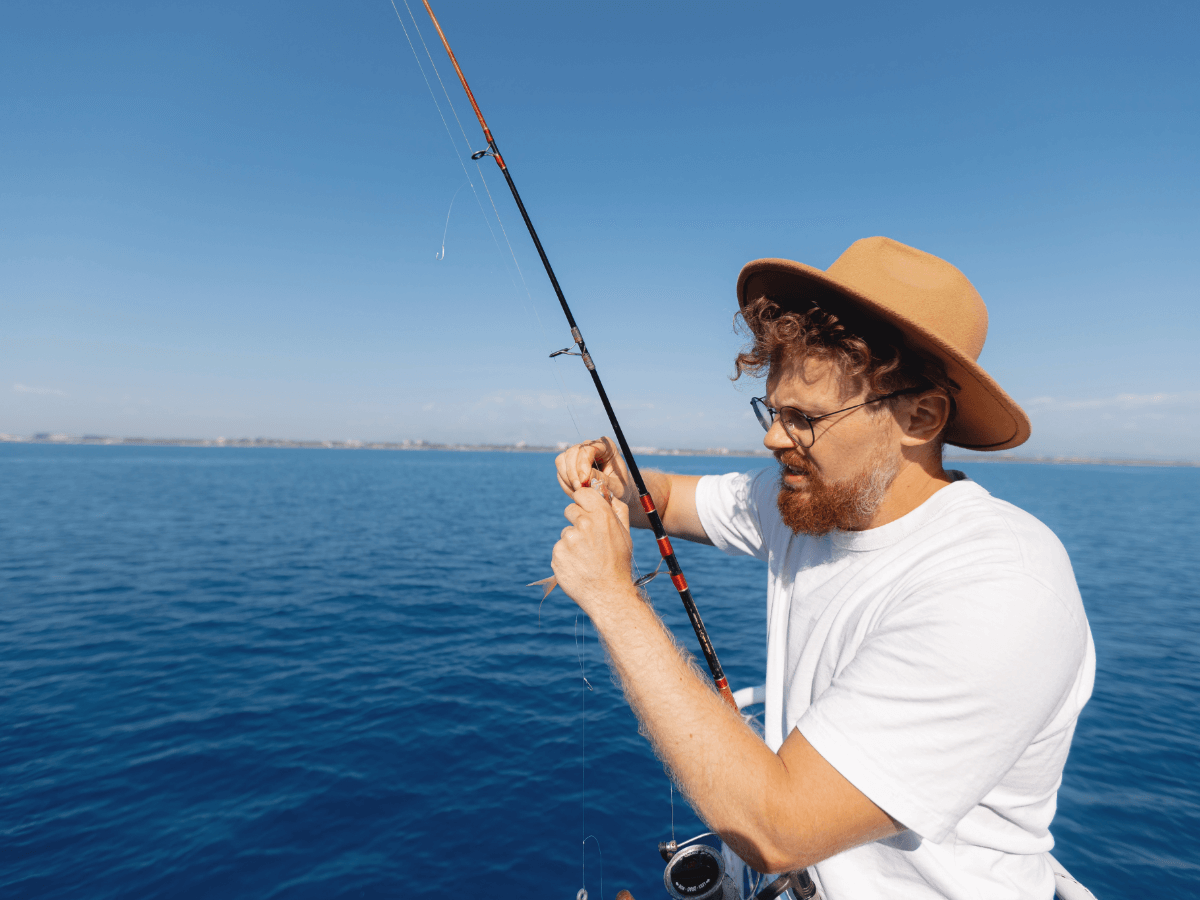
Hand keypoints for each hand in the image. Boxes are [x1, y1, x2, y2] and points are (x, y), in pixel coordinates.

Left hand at [551, 482, 637, 617]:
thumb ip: (617, 510)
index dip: (583, 502)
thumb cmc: (618, 563)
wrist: (608, 594)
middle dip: (577, 521)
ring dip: (573, 543)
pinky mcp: (557, 554)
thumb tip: (607, 493)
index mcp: (601, 515)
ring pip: (566, 533)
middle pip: (570, 510)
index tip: (586, 511)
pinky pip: (559, 549)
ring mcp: (568, 540)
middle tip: (589, 541)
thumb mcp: (625, 534)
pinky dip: (566, 557)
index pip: (582, 493)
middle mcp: (583, 524)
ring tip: (586, 558)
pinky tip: (578, 566)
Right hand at [555, 437, 633, 504]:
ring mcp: (578, 454)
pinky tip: (576, 492)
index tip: (583, 481)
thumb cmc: (621, 488)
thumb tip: (585, 477)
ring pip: (562, 460)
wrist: (617, 494)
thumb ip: (603, 480)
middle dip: (572, 473)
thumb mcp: (617, 487)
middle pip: (572, 452)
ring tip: (578, 492)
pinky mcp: (570, 464)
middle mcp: (590, 446)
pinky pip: (560, 471)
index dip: (583, 464)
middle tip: (579, 490)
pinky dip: (565, 484)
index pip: (588, 448)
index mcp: (606, 446)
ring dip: (567, 478)